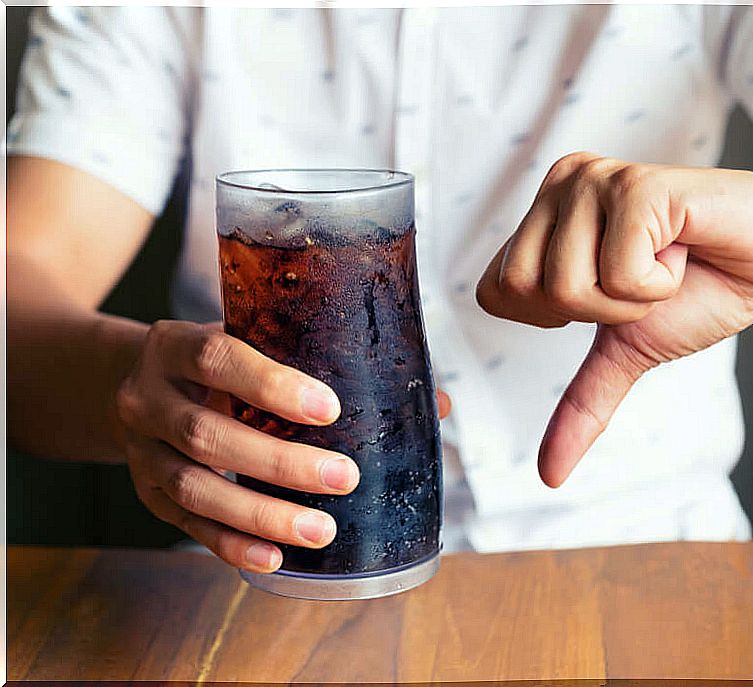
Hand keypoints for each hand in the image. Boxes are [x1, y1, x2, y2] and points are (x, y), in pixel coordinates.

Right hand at [117, 320, 449, 572]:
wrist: (135, 381)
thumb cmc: (220, 362)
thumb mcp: (256, 343)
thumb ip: (331, 363)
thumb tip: (436, 402)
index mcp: (175, 346)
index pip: (217, 357)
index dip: (271, 384)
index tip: (331, 408)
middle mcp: (147, 397)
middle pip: (206, 433)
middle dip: (280, 462)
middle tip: (344, 478)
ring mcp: (141, 450)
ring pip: (194, 488)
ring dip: (261, 514)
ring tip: (321, 531)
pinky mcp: (147, 493)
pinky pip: (187, 525)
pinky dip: (231, 544)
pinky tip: (274, 558)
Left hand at [477, 152, 752, 487]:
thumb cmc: (703, 292)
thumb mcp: (627, 351)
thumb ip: (581, 403)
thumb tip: (548, 474)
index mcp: (544, 214)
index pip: (494, 292)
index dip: (555, 315)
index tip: (611, 289)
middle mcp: (562, 182)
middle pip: (524, 291)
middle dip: (597, 310)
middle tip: (643, 279)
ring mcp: (597, 179)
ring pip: (568, 286)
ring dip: (633, 299)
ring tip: (667, 264)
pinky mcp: (637, 185)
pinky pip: (619, 275)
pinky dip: (661, 284)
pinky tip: (684, 250)